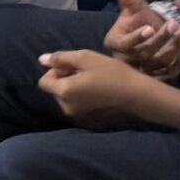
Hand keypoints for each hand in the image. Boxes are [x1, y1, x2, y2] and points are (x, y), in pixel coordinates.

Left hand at [37, 48, 156, 128]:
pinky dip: (82, 98)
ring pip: (66, 98)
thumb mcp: (85, 58)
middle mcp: (67, 108)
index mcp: (64, 92)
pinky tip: (98, 92)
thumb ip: (61, 58)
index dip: (54, 71)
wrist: (138, 95)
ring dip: (73, 88)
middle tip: (85, 72)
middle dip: (64, 79)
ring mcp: (78, 117)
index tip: (72, 66)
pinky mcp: (89, 122)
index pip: (44, 81)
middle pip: (54, 90)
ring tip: (93, 81)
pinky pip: (78, 106)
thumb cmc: (112, 73)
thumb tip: (41, 59)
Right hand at [101, 0, 179, 78]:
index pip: (125, 44)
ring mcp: (142, 70)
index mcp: (115, 43)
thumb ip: (130, 1)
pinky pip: (170, 73)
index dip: (137, 38)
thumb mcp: (133, 9)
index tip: (150, 28)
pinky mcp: (156, 77)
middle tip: (175, 24)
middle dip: (162, 38)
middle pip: (145, 54)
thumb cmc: (137, 20)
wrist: (149, 32)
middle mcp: (126, 60)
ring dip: (174, 47)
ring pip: (160, 63)